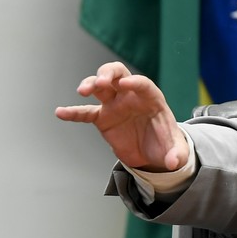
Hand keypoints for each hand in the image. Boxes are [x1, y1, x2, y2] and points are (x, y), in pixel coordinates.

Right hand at [55, 62, 188, 171]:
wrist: (153, 153)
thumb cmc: (166, 145)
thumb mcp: (176, 152)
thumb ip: (176, 155)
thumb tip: (173, 164)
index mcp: (151, 99)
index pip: (143, 84)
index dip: (135, 82)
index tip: (126, 84)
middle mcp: (131, 97)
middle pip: (118, 73)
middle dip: (109, 73)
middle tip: (101, 82)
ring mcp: (115, 105)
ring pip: (100, 87)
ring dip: (91, 84)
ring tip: (82, 91)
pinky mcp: (103, 118)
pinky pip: (86, 112)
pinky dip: (73, 112)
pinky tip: (60, 112)